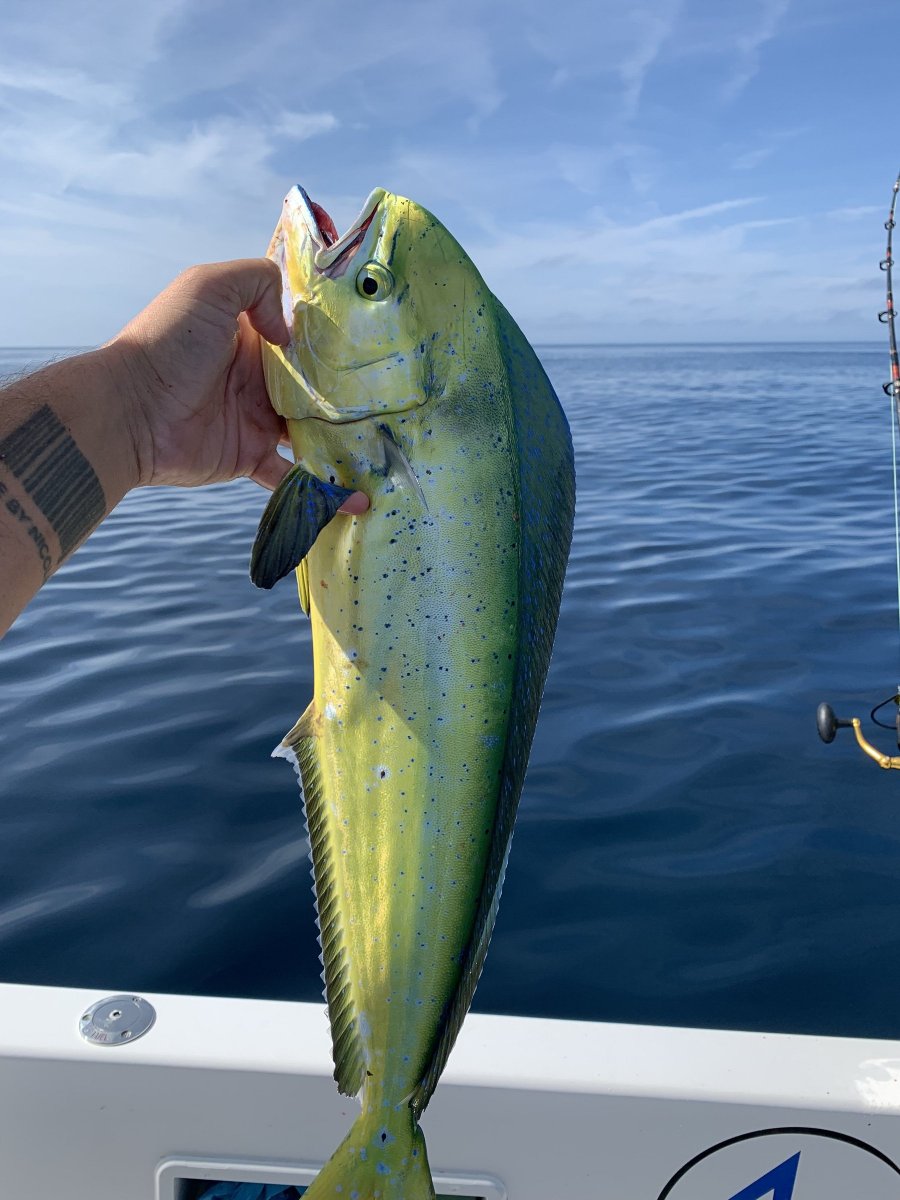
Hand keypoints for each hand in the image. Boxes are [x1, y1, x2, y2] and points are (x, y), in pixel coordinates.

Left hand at [109, 259, 366, 510]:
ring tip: (387, 446)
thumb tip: (289, 331)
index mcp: (250, 336)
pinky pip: (293, 476)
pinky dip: (325, 491)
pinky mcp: (249, 457)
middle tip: (395, 399)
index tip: (374, 342)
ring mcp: (255, 419)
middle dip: (350, 393)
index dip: (333, 338)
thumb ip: (256, 282)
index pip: (300, 335)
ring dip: (345, 440)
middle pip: (314, 386)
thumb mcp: (208, 286)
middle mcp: (257, 378)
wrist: (130, 411)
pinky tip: (359, 498)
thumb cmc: (165, 343)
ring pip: (311, 430)